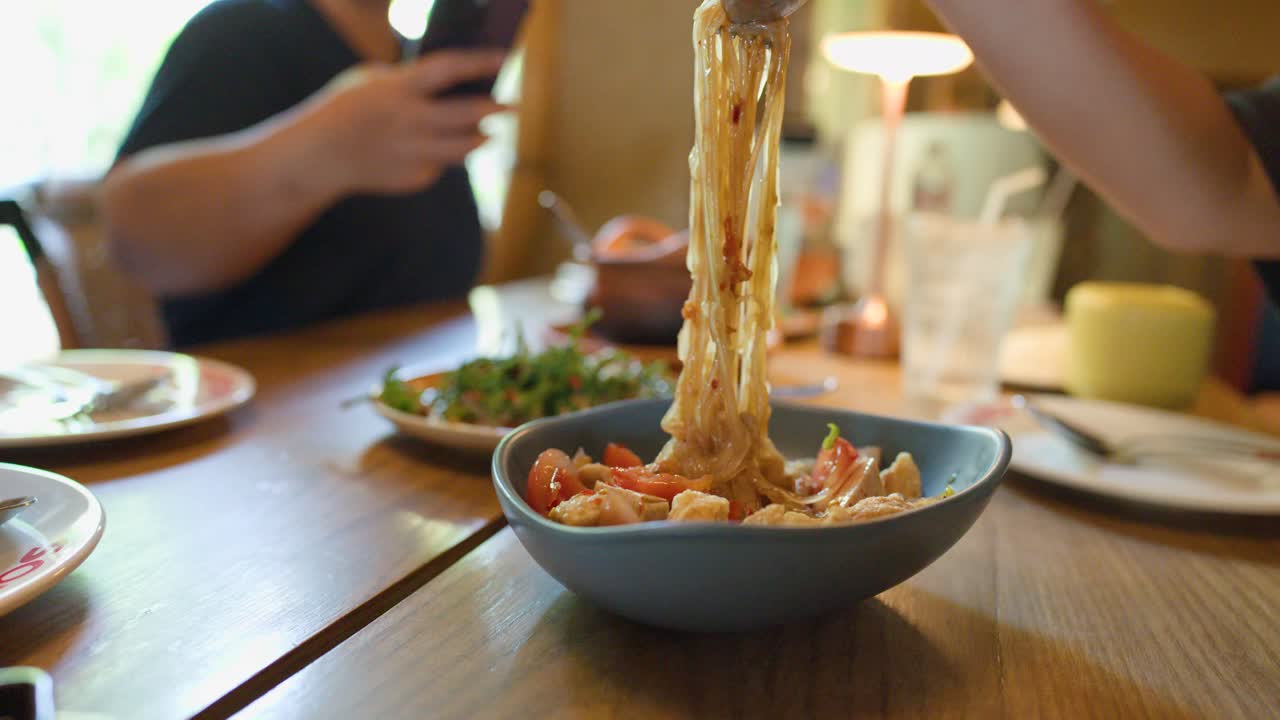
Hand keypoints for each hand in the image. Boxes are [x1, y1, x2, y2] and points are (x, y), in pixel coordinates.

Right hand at [298, 50, 508, 194]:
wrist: (321, 156)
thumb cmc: (348, 108)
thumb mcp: (372, 80)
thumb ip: (410, 80)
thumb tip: (453, 82)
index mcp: (400, 89)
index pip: (451, 69)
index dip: (481, 62)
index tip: (504, 58)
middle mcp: (412, 122)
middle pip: (470, 114)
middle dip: (497, 109)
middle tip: (514, 107)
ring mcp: (416, 153)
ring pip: (466, 147)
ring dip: (481, 137)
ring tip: (488, 132)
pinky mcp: (417, 177)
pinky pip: (441, 163)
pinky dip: (442, 155)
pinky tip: (431, 150)